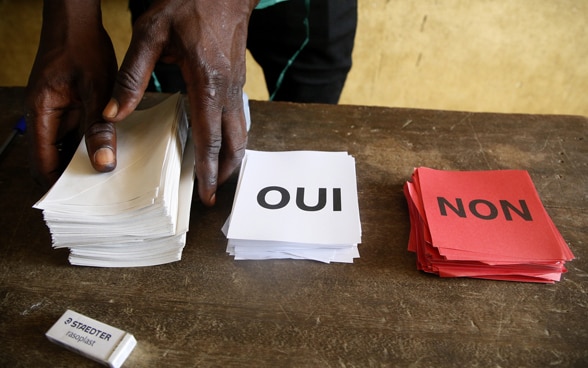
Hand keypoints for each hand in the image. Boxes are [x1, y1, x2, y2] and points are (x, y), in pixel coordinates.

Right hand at [25, 1, 117, 187]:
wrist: (76, 22)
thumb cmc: (81, 48)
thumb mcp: (96, 90)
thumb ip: (99, 128)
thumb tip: (103, 164)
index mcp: (41, 115)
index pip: (43, 163)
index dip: (58, 186)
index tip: (79, 204)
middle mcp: (44, 118)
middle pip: (53, 160)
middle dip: (73, 179)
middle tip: (100, 198)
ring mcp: (55, 114)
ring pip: (66, 150)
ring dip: (83, 163)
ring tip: (108, 181)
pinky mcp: (68, 109)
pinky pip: (75, 135)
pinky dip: (89, 146)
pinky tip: (110, 154)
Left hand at [103, 0, 257, 205]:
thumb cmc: (189, 4)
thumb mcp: (151, 32)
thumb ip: (132, 75)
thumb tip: (115, 112)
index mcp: (207, 84)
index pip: (210, 139)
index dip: (208, 170)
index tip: (205, 194)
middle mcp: (228, 90)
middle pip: (234, 143)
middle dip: (225, 171)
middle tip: (212, 193)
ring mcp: (237, 86)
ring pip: (241, 132)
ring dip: (232, 156)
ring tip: (217, 173)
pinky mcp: (237, 80)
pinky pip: (238, 117)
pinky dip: (231, 138)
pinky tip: (219, 140)